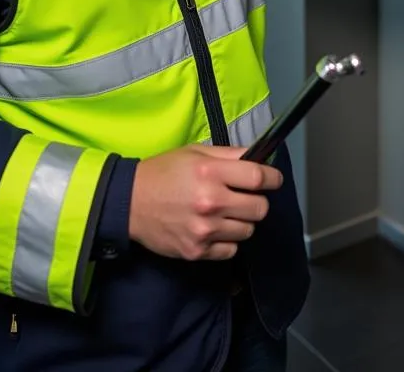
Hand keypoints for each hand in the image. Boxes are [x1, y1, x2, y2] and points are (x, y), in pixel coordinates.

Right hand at [128, 144, 281, 261]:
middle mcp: (211, 202)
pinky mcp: (197, 251)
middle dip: (257, 201)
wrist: (129, 203)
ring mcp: (204, 230)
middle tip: (245, 197)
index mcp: (211, 172)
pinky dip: (227, 241)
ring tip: (225, 213)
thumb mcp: (195, 152)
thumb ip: (229, 155)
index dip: (272, 178)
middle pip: (259, 208)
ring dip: (242, 222)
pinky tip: (214, 229)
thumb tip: (259, 158)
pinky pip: (231, 250)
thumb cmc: (164, 173)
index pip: (258, 178)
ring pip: (247, 231)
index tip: (274, 180)